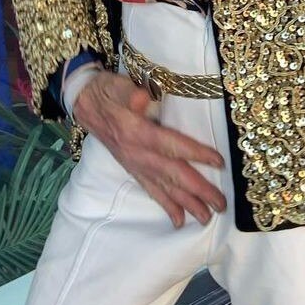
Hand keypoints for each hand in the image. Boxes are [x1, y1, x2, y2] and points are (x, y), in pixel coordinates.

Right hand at [73, 70, 226, 228]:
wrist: (84, 102)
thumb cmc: (106, 90)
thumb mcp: (118, 85)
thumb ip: (131, 92)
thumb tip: (143, 97)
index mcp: (135, 132)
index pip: (171, 145)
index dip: (195, 153)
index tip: (219, 162)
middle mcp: (136, 153)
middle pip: (172, 174)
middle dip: (197, 190)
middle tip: (220, 204)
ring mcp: (134, 164)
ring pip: (163, 187)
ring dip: (185, 204)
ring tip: (205, 218)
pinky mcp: (131, 168)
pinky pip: (150, 190)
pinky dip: (165, 205)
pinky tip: (178, 220)